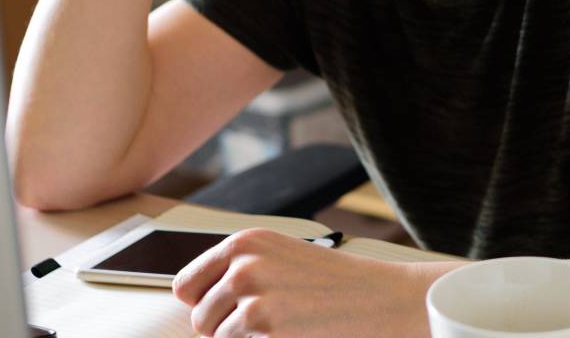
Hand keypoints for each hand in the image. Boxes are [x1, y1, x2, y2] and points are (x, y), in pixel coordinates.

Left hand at [172, 228, 441, 336]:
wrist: (384, 299)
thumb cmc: (339, 286)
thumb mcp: (283, 262)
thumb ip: (242, 272)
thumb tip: (195, 300)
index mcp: (246, 242)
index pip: (185, 285)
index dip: (203, 305)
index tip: (227, 312)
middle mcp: (242, 262)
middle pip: (198, 318)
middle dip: (224, 329)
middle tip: (267, 324)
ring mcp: (251, 292)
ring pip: (215, 337)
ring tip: (283, 328)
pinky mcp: (262, 321)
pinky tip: (291, 334)